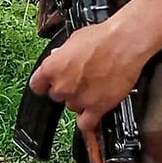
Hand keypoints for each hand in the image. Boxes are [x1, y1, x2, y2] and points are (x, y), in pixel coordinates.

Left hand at [28, 19, 151, 131]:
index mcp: (51, 68)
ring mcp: (78, 98)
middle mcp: (62, 86)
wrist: (124, 43)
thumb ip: (61, 55)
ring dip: (80, 101)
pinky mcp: (97, 107)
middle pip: (56, 96)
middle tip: (80, 79)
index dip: (45, 84)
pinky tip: (92, 119)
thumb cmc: (101, 38)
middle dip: (66, 89)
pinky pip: (86, 124)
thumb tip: (57, 58)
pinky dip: (88, 123)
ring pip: (72, 107)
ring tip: (94, 87)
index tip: (50, 84)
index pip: (37, 85)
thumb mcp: (72, 41)